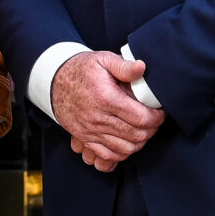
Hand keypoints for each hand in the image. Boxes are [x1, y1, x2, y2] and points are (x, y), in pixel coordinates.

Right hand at [52, 51, 163, 172]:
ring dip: (139, 143)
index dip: (156, 118)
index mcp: (106, 98)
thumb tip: (142, 67)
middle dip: (151, 130)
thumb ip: (124, 65)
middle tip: (154, 122)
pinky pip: (107, 155)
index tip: (160, 113)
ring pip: (124, 149)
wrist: (54, 81)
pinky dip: (122, 153)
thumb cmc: (83, 69)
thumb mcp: (103, 59)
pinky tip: (128, 142)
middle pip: (135, 135)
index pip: (140, 117)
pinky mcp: (84, 138)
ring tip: (143, 131)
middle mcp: (97, 117)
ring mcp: (90, 131)